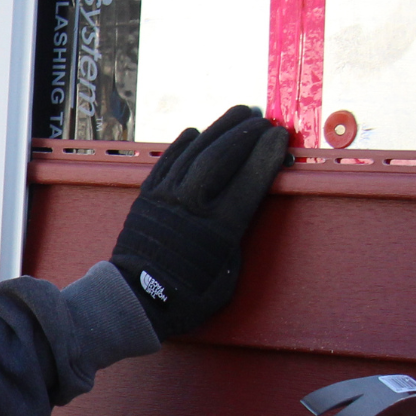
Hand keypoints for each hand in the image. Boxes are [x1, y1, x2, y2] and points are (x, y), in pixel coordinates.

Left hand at [110, 105, 289, 338]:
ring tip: (238, 114)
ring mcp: (165, 198)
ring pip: (194, 152)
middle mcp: (191, 206)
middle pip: (222, 157)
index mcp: (218, 228)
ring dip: (218, 129)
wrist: (134, 301)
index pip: (250, 179)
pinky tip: (195, 132)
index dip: (267, 154)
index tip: (280, 136)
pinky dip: (181, 145)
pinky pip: (166, 163)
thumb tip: (240, 216)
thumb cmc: (187, 298)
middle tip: (263, 119)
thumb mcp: (227, 277)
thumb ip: (237, 242)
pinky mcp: (145, 198)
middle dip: (245, 133)